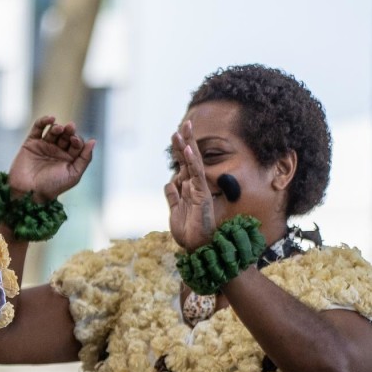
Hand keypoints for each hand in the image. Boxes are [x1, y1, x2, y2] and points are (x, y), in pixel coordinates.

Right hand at [7, 116, 94, 201]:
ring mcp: (43, 147)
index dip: (77, 139)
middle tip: (70, 127)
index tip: (74, 141)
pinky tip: (51, 119)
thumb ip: (85, 159)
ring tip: (59, 129)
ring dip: (58, 127)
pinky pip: (38, 128)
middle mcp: (56, 152)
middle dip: (69, 130)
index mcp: (68, 159)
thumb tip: (93, 141)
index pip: (77, 143)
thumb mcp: (73, 175)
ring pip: (53, 131)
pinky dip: (44, 121)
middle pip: (66, 135)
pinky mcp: (30, 144)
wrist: (28, 192)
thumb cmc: (51, 187)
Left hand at [165, 119, 217, 250]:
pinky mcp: (202, 196)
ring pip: (194, 163)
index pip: (183, 164)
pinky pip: (197, 176)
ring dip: (188, 146)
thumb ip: (172, 197)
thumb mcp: (174, 212)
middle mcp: (195, 186)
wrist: (196, 247)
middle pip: (190, 159)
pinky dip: (193, 163)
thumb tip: (169, 182)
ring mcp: (200, 189)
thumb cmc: (188, 232)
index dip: (179, 150)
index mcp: (188, 188)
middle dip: (185, 142)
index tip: (175, 134)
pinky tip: (189, 150)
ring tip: (184, 130)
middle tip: (183, 124)